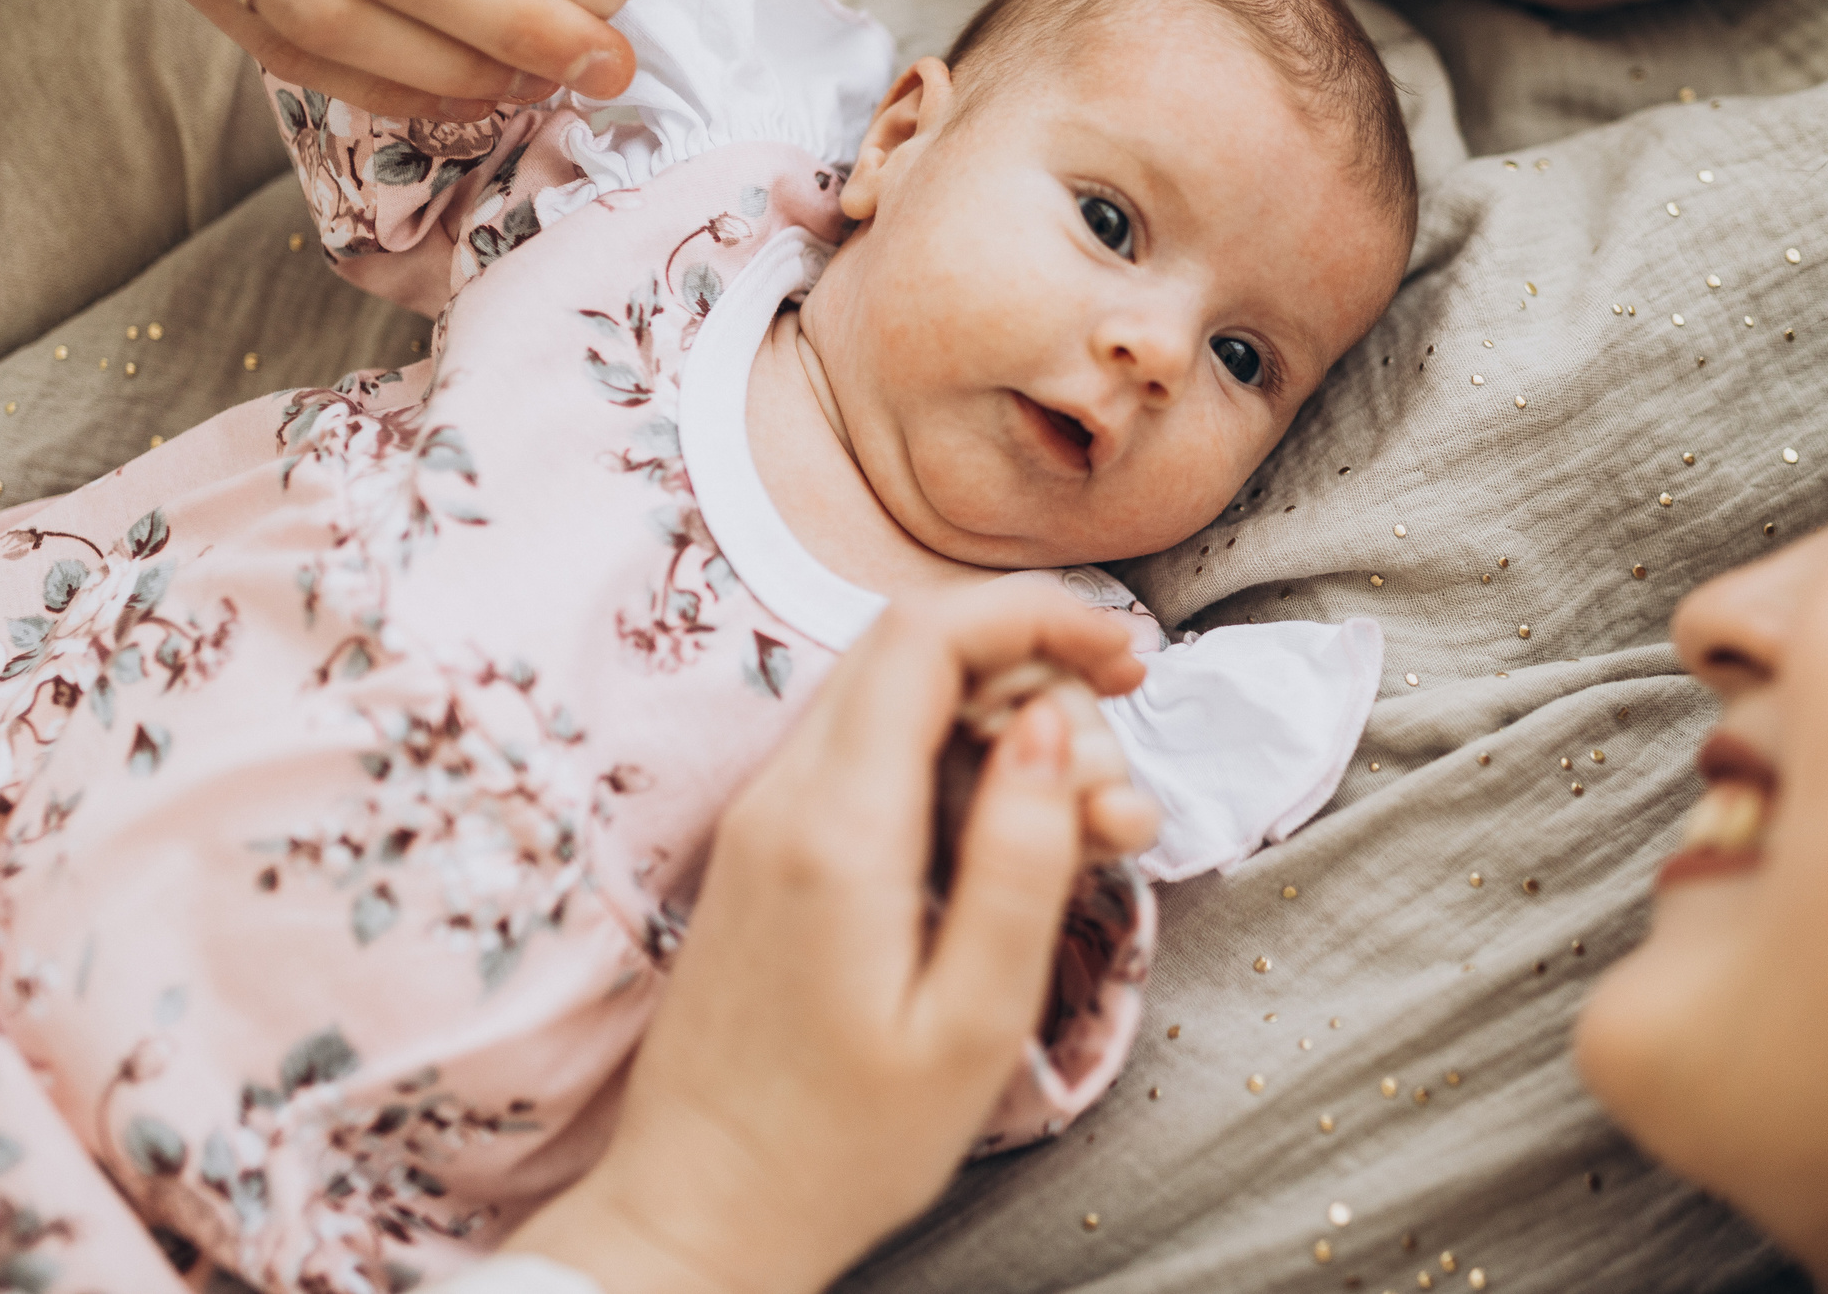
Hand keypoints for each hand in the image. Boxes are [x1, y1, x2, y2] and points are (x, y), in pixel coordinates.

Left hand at [508, 577, 1154, 1293]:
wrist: (697, 1215)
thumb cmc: (842, 1147)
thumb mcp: (970, 1021)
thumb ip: (1018, 861)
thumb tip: (1050, 725)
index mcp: (837, 832)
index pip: (928, 634)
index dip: (1041, 613)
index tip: (1130, 656)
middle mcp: (785, 799)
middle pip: (912, 641)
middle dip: (1037, 663)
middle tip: (1121, 765)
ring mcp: (765, 819)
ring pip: (893, 691)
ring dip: (1003, 717)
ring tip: (1092, 830)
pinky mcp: (767, 850)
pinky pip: (869, 752)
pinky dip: (955, 759)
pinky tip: (1017, 842)